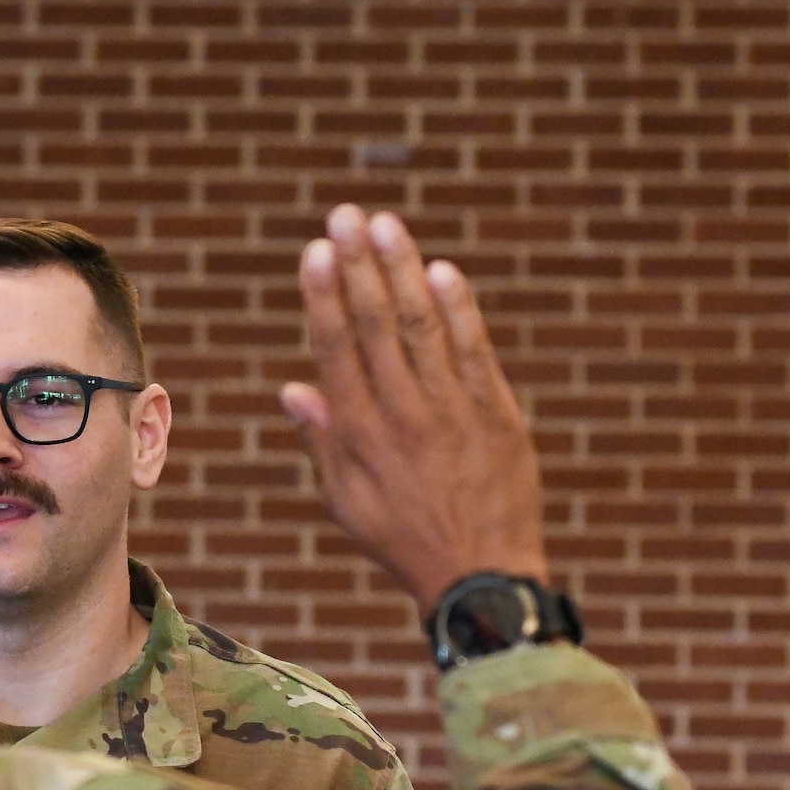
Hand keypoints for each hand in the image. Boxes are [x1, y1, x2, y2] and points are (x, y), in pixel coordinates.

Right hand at [280, 205, 546, 613]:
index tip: (314, 252)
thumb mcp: (347, 500)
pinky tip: (441, 271)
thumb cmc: (403, 538)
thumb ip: (324, 439)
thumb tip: (293, 389)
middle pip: (376, 325)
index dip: (324, 297)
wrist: (481, 574)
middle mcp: (403, 414)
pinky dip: (458, 309)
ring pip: (422, 326)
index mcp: (360, 435)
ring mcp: (453, 409)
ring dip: (403, 270)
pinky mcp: (497, 412)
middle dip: (357, 265)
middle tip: (344, 216)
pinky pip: (474, 350)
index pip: (337, 350)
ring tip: (385, 224)